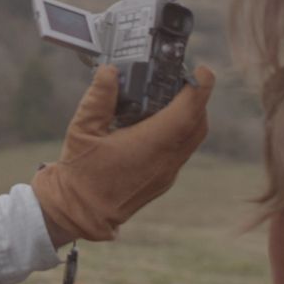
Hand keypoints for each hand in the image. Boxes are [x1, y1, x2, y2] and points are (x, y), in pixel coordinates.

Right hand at [31, 65, 213, 241]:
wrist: (80, 212)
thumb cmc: (80, 171)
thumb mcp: (82, 129)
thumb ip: (99, 98)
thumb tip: (111, 71)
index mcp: (149, 146)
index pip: (187, 113)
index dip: (199, 89)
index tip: (203, 71)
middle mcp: (165, 161)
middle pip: (197, 123)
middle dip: (197, 98)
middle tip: (184, 77)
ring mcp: (167, 173)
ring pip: (193, 138)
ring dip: (191, 115)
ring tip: (172, 95)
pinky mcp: (164, 180)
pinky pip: (183, 150)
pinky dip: (181, 130)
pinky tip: (159, 121)